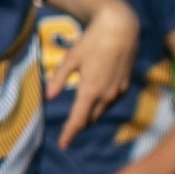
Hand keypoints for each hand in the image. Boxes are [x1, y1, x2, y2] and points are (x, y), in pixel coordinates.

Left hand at [55, 0, 143, 145]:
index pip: (78, 120)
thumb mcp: (71, 58)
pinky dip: (101, 105)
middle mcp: (105, 95)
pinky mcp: (126, 86)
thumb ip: (59, 78)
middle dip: (79, 125)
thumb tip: (48, 96)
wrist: (121, 29)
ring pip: (102, 112)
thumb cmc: (92, 41)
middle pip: (90, 119)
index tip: (63, 144)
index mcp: (90, 90)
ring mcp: (118, 91)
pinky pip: (111, 102)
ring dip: (91, 115)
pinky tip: (96, 99)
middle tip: (69, 129)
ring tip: (81, 115)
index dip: (70, 133)